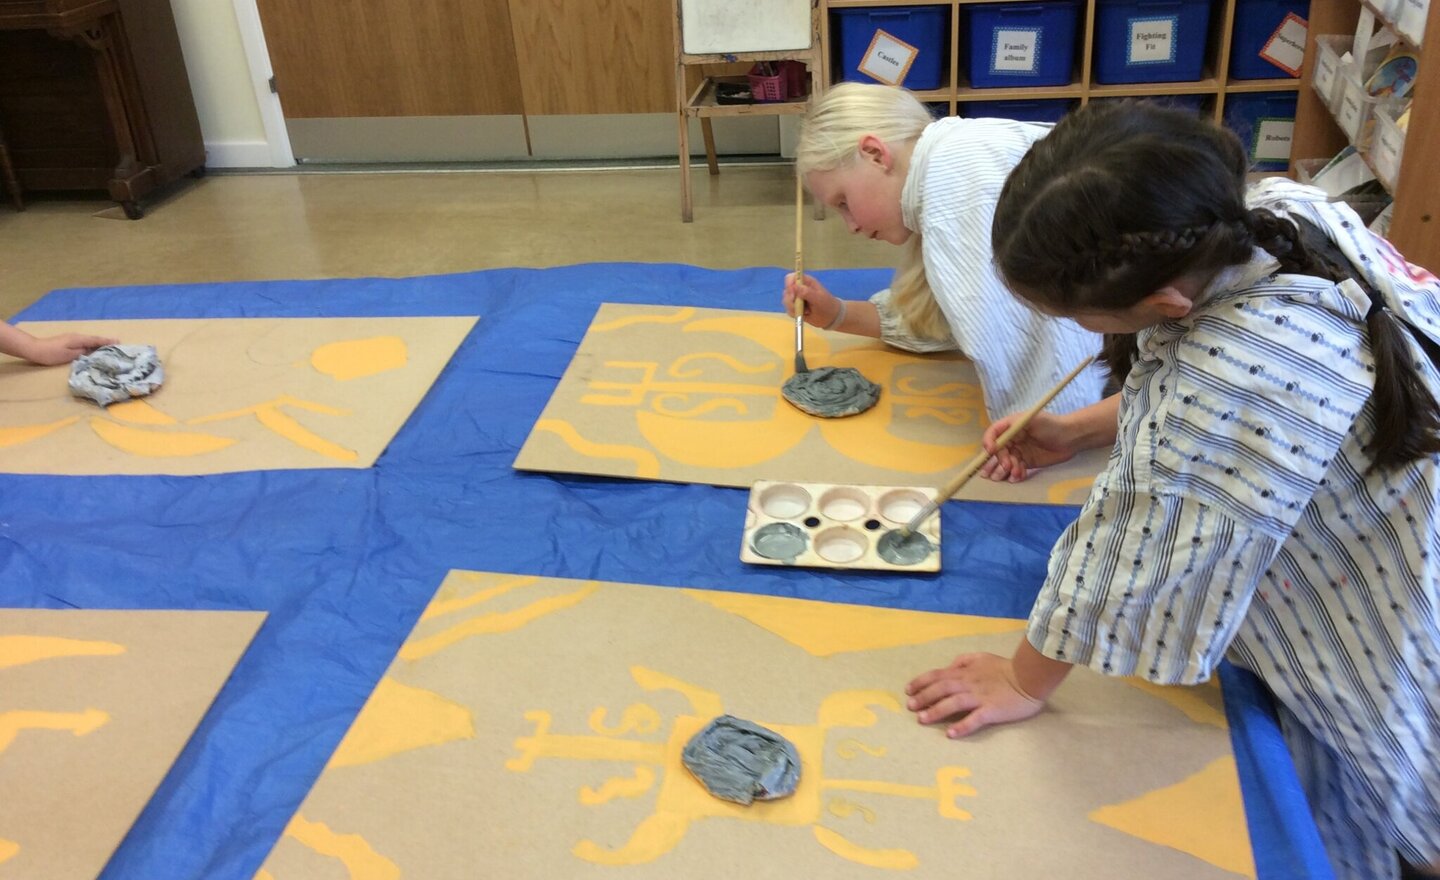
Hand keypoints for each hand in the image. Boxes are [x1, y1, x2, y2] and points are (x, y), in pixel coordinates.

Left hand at [22, 333, 119, 365]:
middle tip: (118, 345)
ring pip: (89, 340)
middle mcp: (77, 336)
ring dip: (99, 343)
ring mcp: (72, 338)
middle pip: (94, 339)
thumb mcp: (69, 355)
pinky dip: (91, 344)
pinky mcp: (68, 341)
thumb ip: (82, 352)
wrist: (35, 349)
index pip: (96, 340)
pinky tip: (93, 349)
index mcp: (79, 339)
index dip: (107, 341)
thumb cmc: (52, 354)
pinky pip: (84, 342)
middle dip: (106, 341)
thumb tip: (93, 351)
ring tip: (109, 347)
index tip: (119, 342)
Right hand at [783, 273, 841, 329]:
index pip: (791, 277)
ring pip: (786, 301)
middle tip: (798, 305)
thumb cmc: (827, 305)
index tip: (792, 293)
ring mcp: (796, 298)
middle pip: (786, 290)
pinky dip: (794, 313)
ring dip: (793, 308)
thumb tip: (795, 286)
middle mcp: (799, 289)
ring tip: (805, 311)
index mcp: (806, 282)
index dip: (789, 284)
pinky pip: (788, 310)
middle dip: (790, 299)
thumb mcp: (819, 299)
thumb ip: (807, 292)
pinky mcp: (795, 308)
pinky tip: (804, 315)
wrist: (831, 318)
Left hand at [905, 652, 1044, 737]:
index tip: (908, 690)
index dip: (922, 682)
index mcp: (966, 672)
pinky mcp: (992, 710)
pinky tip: (950, 734)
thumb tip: (949, 667)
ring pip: (953, 703)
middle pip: (941, 689)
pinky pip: (975, 719)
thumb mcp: (982, 657)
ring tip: (922, 720)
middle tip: (910, 707)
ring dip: (936, 711)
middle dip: (924, 697)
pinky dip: (962, 726)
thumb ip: (964, 661)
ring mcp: (980, 697)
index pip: (938, 675)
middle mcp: (969, 684)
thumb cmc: (1005, 668)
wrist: (1030, 677)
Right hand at [978, 410, 1075, 482]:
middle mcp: (1011, 440)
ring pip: (1002, 464)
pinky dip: (1014, 475)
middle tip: (1006, 467)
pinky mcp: (1025, 463)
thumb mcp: (1032, 419)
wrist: (1071, 438)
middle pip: (995, 453)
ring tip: (1014, 473)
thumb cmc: (1052, 425)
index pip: (992, 435)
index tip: (991, 452)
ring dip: (1005, 471)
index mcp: (1010, 427)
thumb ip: (1012, 427)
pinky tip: (1020, 476)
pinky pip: (1014, 472)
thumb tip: (995, 441)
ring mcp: (1017, 453)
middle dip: (997, 461)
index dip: (988, 443)